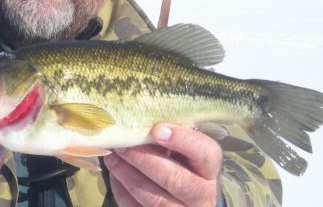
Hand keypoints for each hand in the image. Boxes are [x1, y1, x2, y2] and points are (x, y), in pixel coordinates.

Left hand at [104, 123, 222, 206]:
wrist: (185, 201)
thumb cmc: (180, 166)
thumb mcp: (183, 152)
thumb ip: (170, 139)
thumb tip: (140, 123)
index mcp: (210, 170)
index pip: (206, 153)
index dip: (182, 140)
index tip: (157, 129)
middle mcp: (202, 195)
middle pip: (176, 180)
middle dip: (144, 160)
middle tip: (123, 145)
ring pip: (154, 199)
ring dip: (128, 175)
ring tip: (112, 158)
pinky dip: (122, 191)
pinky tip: (115, 175)